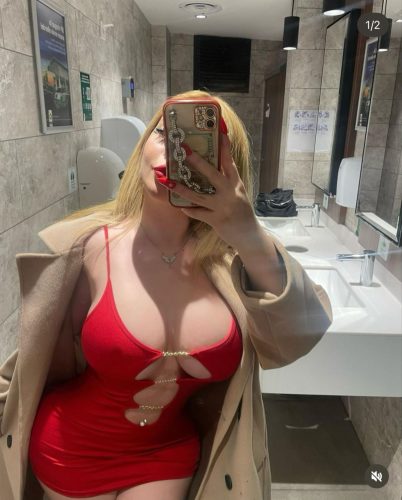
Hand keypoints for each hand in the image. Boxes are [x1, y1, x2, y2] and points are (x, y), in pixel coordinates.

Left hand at [156, 129, 258, 248]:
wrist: (249, 235)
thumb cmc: (241, 211)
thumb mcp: (238, 193)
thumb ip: (227, 180)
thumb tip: (212, 165)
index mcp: (236, 184)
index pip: (229, 162)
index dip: (224, 147)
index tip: (219, 131)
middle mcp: (230, 193)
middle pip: (212, 174)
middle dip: (198, 162)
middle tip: (184, 150)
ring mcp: (222, 207)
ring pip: (199, 196)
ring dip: (182, 188)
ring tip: (169, 181)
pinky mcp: (216, 220)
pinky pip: (198, 214)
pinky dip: (189, 210)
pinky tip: (180, 206)